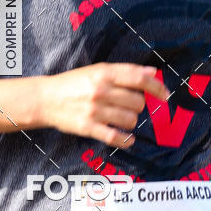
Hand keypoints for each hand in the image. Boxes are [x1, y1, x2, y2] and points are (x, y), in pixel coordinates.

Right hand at [40, 62, 168, 147]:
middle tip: (130, 106)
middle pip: (138, 101)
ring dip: (132, 121)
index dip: (157, 87)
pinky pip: (116, 137)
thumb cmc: (74, 83)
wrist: (45, 99)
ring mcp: (95, 110)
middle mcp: (101, 90)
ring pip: (131, 119)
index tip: (166, 95)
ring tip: (122, 118)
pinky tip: (129, 139)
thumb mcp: (97, 70)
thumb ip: (125, 71)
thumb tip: (153, 72)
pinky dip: (127, 140)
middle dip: (139, 106)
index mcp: (104, 73)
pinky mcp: (88, 127)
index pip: (139, 78)